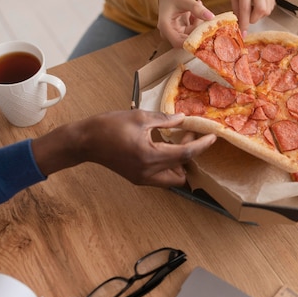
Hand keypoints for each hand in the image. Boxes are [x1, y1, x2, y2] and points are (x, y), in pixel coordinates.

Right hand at [33, 110, 215, 187]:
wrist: (84, 142)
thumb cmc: (109, 126)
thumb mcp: (140, 117)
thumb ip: (165, 120)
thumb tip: (184, 120)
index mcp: (149, 157)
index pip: (185, 155)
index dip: (202, 145)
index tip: (213, 136)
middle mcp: (148, 173)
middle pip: (182, 174)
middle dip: (190, 158)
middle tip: (188, 137)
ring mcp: (142, 179)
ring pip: (171, 178)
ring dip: (179, 163)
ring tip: (175, 141)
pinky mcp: (137, 178)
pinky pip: (160, 176)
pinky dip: (167, 164)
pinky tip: (162, 146)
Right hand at [157, 0, 214, 47]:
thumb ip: (197, 8)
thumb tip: (211, 17)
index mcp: (165, 27)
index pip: (179, 42)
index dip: (192, 42)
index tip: (205, 33)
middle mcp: (168, 33)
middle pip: (187, 40)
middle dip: (198, 30)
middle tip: (205, 15)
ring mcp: (175, 33)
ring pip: (192, 36)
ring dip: (198, 24)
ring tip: (198, 6)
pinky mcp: (181, 32)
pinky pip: (192, 32)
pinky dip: (197, 23)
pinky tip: (195, 12)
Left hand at [227, 0, 274, 36]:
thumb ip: (236, 6)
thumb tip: (239, 22)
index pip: (245, 8)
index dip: (244, 23)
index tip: (242, 33)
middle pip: (260, 10)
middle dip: (253, 19)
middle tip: (247, 18)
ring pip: (267, 9)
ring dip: (258, 15)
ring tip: (251, 9)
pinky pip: (270, 6)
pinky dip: (263, 10)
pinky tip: (256, 4)